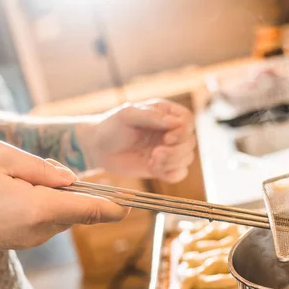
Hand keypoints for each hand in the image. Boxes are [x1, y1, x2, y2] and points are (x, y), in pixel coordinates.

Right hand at [0, 141, 128, 250]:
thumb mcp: (1, 157)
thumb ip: (43, 168)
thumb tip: (72, 180)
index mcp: (39, 209)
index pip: (91, 210)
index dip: (114, 207)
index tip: (131, 205)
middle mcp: (39, 230)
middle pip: (76, 209)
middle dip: (71, 190)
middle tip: (38, 173)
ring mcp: (30, 240)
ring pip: (61, 215)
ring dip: (54, 198)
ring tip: (15, 183)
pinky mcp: (20, 242)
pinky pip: (45, 221)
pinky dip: (41, 206)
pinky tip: (12, 194)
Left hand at [77, 99, 195, 182]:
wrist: (98, 148)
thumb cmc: (111, 126)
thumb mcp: (128, 114)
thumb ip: (152, 116)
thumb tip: (176, 123)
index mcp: (166, 114)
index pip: (188, 120)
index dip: (182, 131)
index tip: (166, 138)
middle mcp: (171, 131)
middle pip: (190, 142)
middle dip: (176, 151)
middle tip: (156, 153)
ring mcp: (168, 150)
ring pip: (187, 158)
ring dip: (172, 162)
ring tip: (152, 161)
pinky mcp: (163, 167)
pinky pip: (179, 174)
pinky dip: (171, 174)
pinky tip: (153, 169)